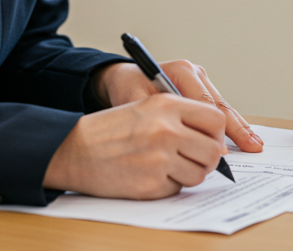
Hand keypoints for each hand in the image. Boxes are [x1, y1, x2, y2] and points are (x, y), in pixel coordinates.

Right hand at [43, 93, 226, 198]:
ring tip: (168, 166)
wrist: (75, 149)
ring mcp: (160, 158)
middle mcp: (167, 130)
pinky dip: (168, 185)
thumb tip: (216, 138)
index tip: (211, 139)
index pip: (216, 118)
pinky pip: (178, 188)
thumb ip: (182, 116)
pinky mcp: (152, 184)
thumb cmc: (111, 129)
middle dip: (207, 158)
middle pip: (213, 150)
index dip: (217, 132)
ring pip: (200, 173)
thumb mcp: (147, 106)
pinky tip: (149, 175)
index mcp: (167, 104)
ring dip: (189, 173)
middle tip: (193, 158)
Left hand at [91, 61, 262, 152]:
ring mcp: (201, 80)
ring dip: (239, 127)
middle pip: (220, 105)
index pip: (205, 103)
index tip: (220, 151)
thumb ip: (160, 119)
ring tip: (254, 143)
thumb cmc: (128, 89)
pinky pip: (218, 109)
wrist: (124, 77)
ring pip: (223, 107)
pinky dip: (231, 124)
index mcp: (181, 71)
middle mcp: (195, 73)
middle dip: (238, 128)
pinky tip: (244, 136)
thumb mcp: (136, 102)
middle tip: (252, 146)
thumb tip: (187, 141)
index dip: (214, 129)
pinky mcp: (202, 88)